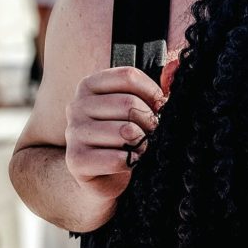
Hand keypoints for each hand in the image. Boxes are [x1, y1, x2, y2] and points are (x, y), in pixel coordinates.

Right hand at [64, 66, 164, 200]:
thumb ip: (156, 89)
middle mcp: (77, 106)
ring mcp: (73, 133)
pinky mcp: (76, 160)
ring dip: (142, 144)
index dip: (153, 92)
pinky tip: (130, 163)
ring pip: (125, 131)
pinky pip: (117, 158)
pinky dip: (132, 162)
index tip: (159, 107)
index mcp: (90, 86)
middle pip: (128, 104)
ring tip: (140, 148)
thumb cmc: (126, 138)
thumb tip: (174, 70)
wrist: (107, 178)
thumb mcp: (139, 109)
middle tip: (151, 134)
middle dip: (149, 122)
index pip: (129, 76)